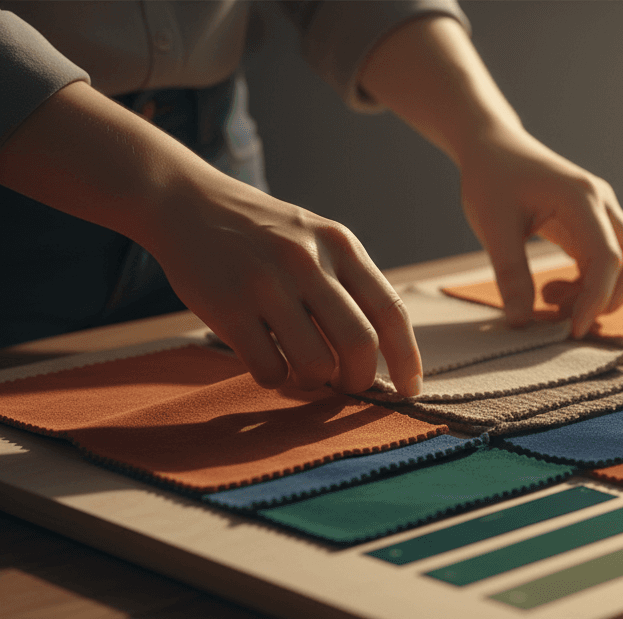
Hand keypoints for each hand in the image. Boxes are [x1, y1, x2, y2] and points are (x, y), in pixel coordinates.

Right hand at [147, 175, 422, 394]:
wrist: (186, 201)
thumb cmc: (262, 233)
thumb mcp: (316, 240)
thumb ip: (349, 284)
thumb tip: (381, 356)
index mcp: (340, 245)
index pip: (390, 311)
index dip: (406, 358)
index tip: (411, 389)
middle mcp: (308, 262)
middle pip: (359, 344)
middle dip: (360, 380)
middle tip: (348, 386)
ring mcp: (266, 284)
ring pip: (316, 364)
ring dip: (316, 383)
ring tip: (304, 373)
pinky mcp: (228, 307)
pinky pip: (269, 368)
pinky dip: (276, 379)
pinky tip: (269, 364)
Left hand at [457, 127, 622, 335]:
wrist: (492, 144)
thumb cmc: (490, 178)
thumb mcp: (491, 226)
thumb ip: (510, 273)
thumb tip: (521, 323)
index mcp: (581, 198)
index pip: (607, 258)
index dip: (596, 300)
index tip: (573, 331)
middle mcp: (603, 203)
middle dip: (610, 299)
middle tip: (566, 319)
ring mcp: (603, 212)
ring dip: (598, 294)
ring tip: (549, 301)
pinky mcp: (595, 223)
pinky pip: (607, 262)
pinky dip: (588, 286)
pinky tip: (552, 291)